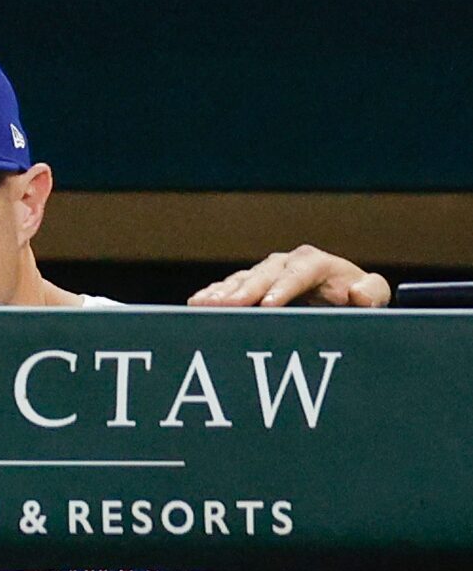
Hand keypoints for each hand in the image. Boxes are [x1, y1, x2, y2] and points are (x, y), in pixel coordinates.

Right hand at [188, 246, 390, 309]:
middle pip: (265, 273)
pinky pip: (229, 286)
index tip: (268, 304)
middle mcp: (289, 263)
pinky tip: (197, 304)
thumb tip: (357, 290)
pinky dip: (213, 294)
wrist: (337, 301)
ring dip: (223, 293)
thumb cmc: (354, 304)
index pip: (301, 271)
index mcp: (319, 264)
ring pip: (243, 279)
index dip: (284, 287)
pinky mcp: (250, 283)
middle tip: (226, 307)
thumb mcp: (372, 302)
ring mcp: (267, 273)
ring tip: (203, 306)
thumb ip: (372, 295)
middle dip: (244, 290)